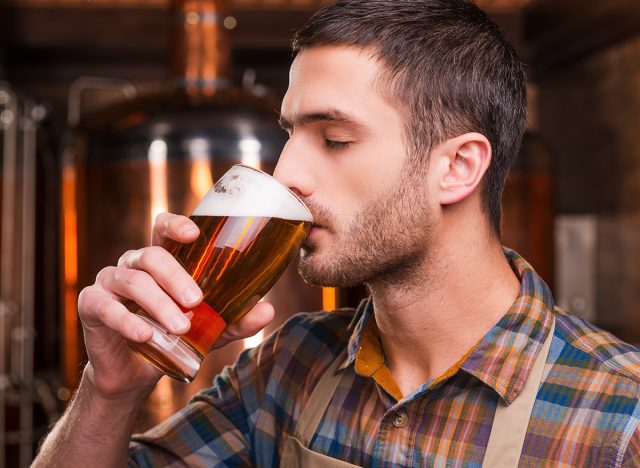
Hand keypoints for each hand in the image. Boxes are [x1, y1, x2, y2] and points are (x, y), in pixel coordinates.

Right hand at [77, 212, 274, 402]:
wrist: (136, 372)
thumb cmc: (173, 338)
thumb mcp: (209, 329)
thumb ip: (235, 319)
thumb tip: (268, 309)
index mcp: (161, 262)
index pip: (163, 228)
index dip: (175, 225)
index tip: (194, 233)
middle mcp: (134, 265)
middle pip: (152, 255)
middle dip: (175, 276)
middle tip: (196, 301)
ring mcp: (110, 282)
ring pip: (133, 281)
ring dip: (158, 304)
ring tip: (180, 328)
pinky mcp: (92, 305)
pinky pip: (106, 307)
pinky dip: (127, 321)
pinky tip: (145, 335)